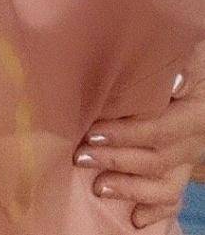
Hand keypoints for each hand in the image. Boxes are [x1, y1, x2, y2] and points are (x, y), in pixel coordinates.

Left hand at [75, 72, 204, 228]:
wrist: (196, 80)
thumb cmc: (182, 60)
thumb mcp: (187, 55)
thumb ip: (176, 64)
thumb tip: (173, 80)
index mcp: (194, 113)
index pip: (159, 131)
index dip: (126, 135)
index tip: (93, 132)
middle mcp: (194, 140)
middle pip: (156, 159)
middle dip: (116, 160)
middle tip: (81, 156)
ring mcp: (188, 158)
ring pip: (164, 184)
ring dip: (130, 189)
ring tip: (98, 188)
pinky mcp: (182, 169)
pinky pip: (173, 197)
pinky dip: (154, 210)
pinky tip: (135, 218)